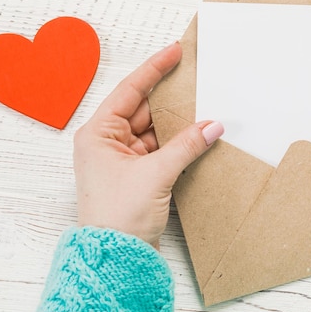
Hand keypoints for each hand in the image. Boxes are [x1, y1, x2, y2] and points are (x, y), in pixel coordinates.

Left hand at [74, 41, 223, 247]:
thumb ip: (186, 146)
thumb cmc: (119, 217)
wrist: (117, 258)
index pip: (130, 91)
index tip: (175, 52)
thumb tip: (212, 125)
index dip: (154, 69)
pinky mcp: (139, 175)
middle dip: (172, 100)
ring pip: (156, 130)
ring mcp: (124, 159)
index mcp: (99, 134)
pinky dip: (180, 143)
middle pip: (145, 109)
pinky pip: (163, 149)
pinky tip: (198, 137)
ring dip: (179, 125)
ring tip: (204, 111)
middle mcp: (109, 143)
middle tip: (197, 82)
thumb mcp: (155, 174)